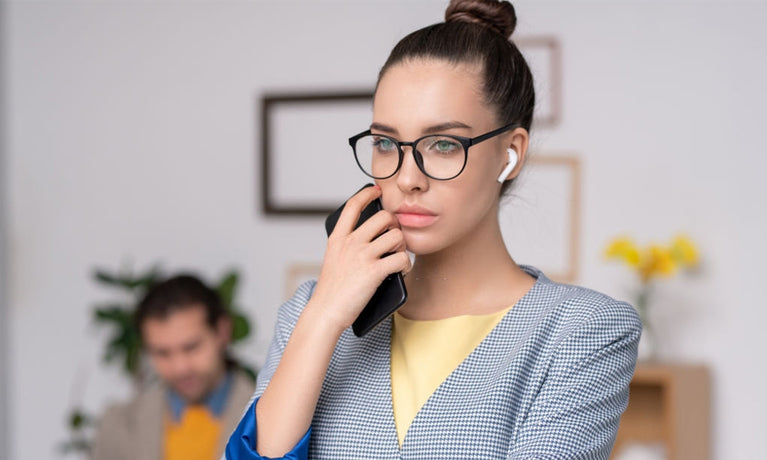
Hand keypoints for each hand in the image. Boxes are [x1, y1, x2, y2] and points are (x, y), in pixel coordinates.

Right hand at [310, 185, 410, 330]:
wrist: (326, 311)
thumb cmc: (332, 290)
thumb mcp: (333, 259)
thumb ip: (347, 245)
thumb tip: (373, 237)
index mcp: (338, 238)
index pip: (353, 205)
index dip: (367, 194)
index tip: (377, 190)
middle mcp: (350, 242)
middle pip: (384, 217)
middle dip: (395, 226)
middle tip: (394, 239)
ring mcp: (362, 256)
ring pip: (397, 236)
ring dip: (402, 246)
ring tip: (397, 256)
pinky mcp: (374, 271)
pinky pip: (402, 258)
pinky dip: (406, 265)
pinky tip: (401, 271)